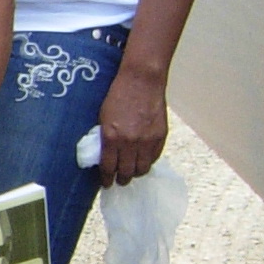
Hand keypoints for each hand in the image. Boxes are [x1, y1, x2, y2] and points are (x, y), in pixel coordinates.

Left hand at [97, 65, 169, 184]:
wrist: (141, 81)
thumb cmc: (118, 95)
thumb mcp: (103, 117)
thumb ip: (105, 138)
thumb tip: (105, 156)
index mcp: (111, 137)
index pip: (108, 167)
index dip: (106, 179)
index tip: (106, 183)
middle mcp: (129, 142)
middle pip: (126, 172)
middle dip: (121, 179)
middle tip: (119, 180)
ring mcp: (146, 140)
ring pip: (142, 169)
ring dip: (136, 173)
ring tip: (132, 172)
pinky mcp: (160, 136)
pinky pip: (154, 158)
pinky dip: (148, 161)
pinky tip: (143, 160)